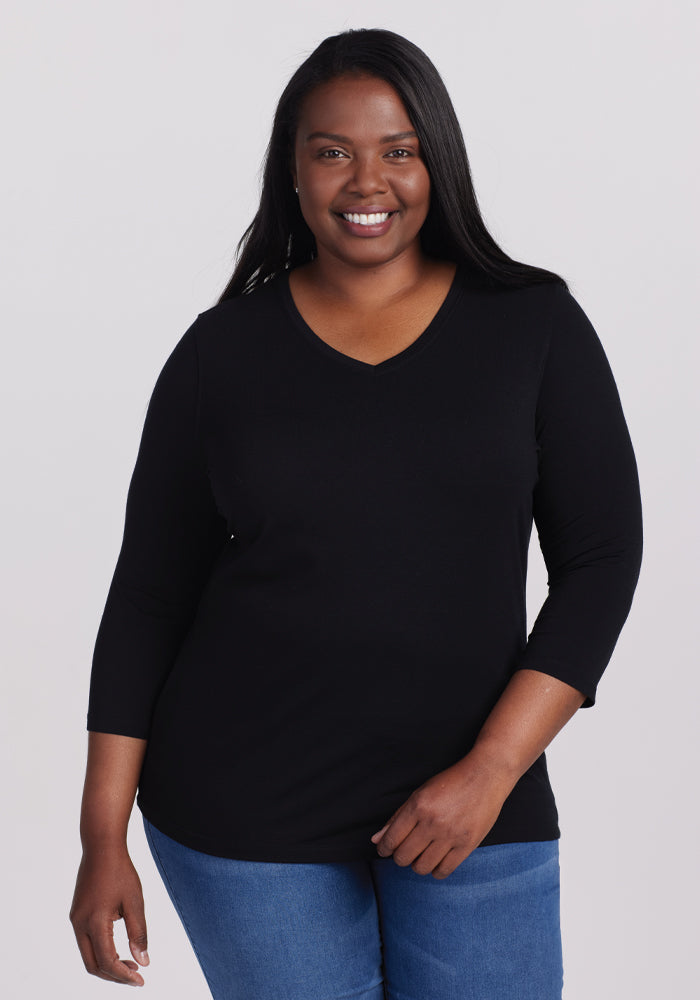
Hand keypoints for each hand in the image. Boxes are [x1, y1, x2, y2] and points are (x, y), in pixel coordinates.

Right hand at [69, 847, 148, 985]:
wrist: (101, 847)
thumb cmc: (121, 871)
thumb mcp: (135, 902)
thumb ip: (138, 933)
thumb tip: (144, 962)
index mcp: (95, 921)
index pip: (108, 961)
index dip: (124, 975)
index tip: (141, 980)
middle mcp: (80, 924)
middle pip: (93, 965)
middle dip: (114, 976)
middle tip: (136, 976)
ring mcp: (75, 920)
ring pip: (88, 956)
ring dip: (107, 965)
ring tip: (130, 964)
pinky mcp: (76, 915)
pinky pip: (86, 942)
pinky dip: (101, 952)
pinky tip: (118, 948)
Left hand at [370, 753, 515, 879]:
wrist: (485, 776)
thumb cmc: (450, 782)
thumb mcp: (420, 793)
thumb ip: (397, 817)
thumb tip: (376, 840)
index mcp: (418, 806)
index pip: (391, 839)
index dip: (384, 848)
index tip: (385, 850)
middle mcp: (432, 822)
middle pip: (403, 857)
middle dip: (399, 856)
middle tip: (404, 850)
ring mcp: (451, 836)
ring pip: (421, 868)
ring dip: (417, 864)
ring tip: (421, 854)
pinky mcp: (467, 845)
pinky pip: (443, 871)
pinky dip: (435, 870)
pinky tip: (436, 859)